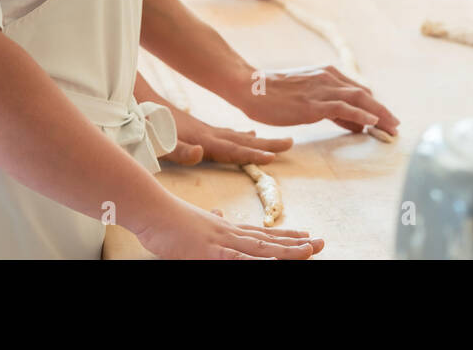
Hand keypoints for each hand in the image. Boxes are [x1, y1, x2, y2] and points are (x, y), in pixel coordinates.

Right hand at [131, 196, 322, 259]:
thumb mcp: (194, 220)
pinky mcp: (208, 251)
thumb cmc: (167, 218)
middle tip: (321, 243)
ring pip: (260, 248)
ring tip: (309, 251)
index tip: (306, 236)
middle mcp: (229, 233)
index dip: (286, 236)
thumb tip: (219, 214)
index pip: (262, 233)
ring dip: (285, 251)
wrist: (151, 209)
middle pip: (269, 240)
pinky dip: (255, 261)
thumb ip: (211, 221)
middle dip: (296, 243)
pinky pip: (236, 259)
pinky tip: (272, 262)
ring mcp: (220, 242)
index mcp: (226, 228)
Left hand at [159, 104, 294, 165]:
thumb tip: (200, 153)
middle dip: (266, 144)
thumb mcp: (159, 142)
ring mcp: (206, 131)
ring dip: (258, 141)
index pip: (231, 149)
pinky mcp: (200, 130)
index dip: (251, 155)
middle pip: (243, 141)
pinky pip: (228, 135)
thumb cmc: (148, 128)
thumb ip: (179, 150)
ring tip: (278, 143)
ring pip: (238, 137)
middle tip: (290, 143)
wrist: (140, 103)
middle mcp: (209, 134)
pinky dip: (242, 136)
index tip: (272, 157)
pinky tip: (249, 135)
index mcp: (202, 140)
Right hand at [235, 65, 400, 137]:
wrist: (250, 87)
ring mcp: (321, 89)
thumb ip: (330, 107)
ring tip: (391, 127)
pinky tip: (371, 123)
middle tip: (396, 125)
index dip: (375, 105)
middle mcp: (328, 78)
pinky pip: (343, 108)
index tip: (387, 119)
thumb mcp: (307, 98)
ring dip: (378, 114)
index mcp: (326, 74)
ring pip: (359, 99)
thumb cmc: (274, 95)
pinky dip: (361, 114)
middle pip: (364, 94)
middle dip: (383, 110)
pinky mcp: (313, 103)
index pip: (358, 90)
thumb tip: (355, 122)